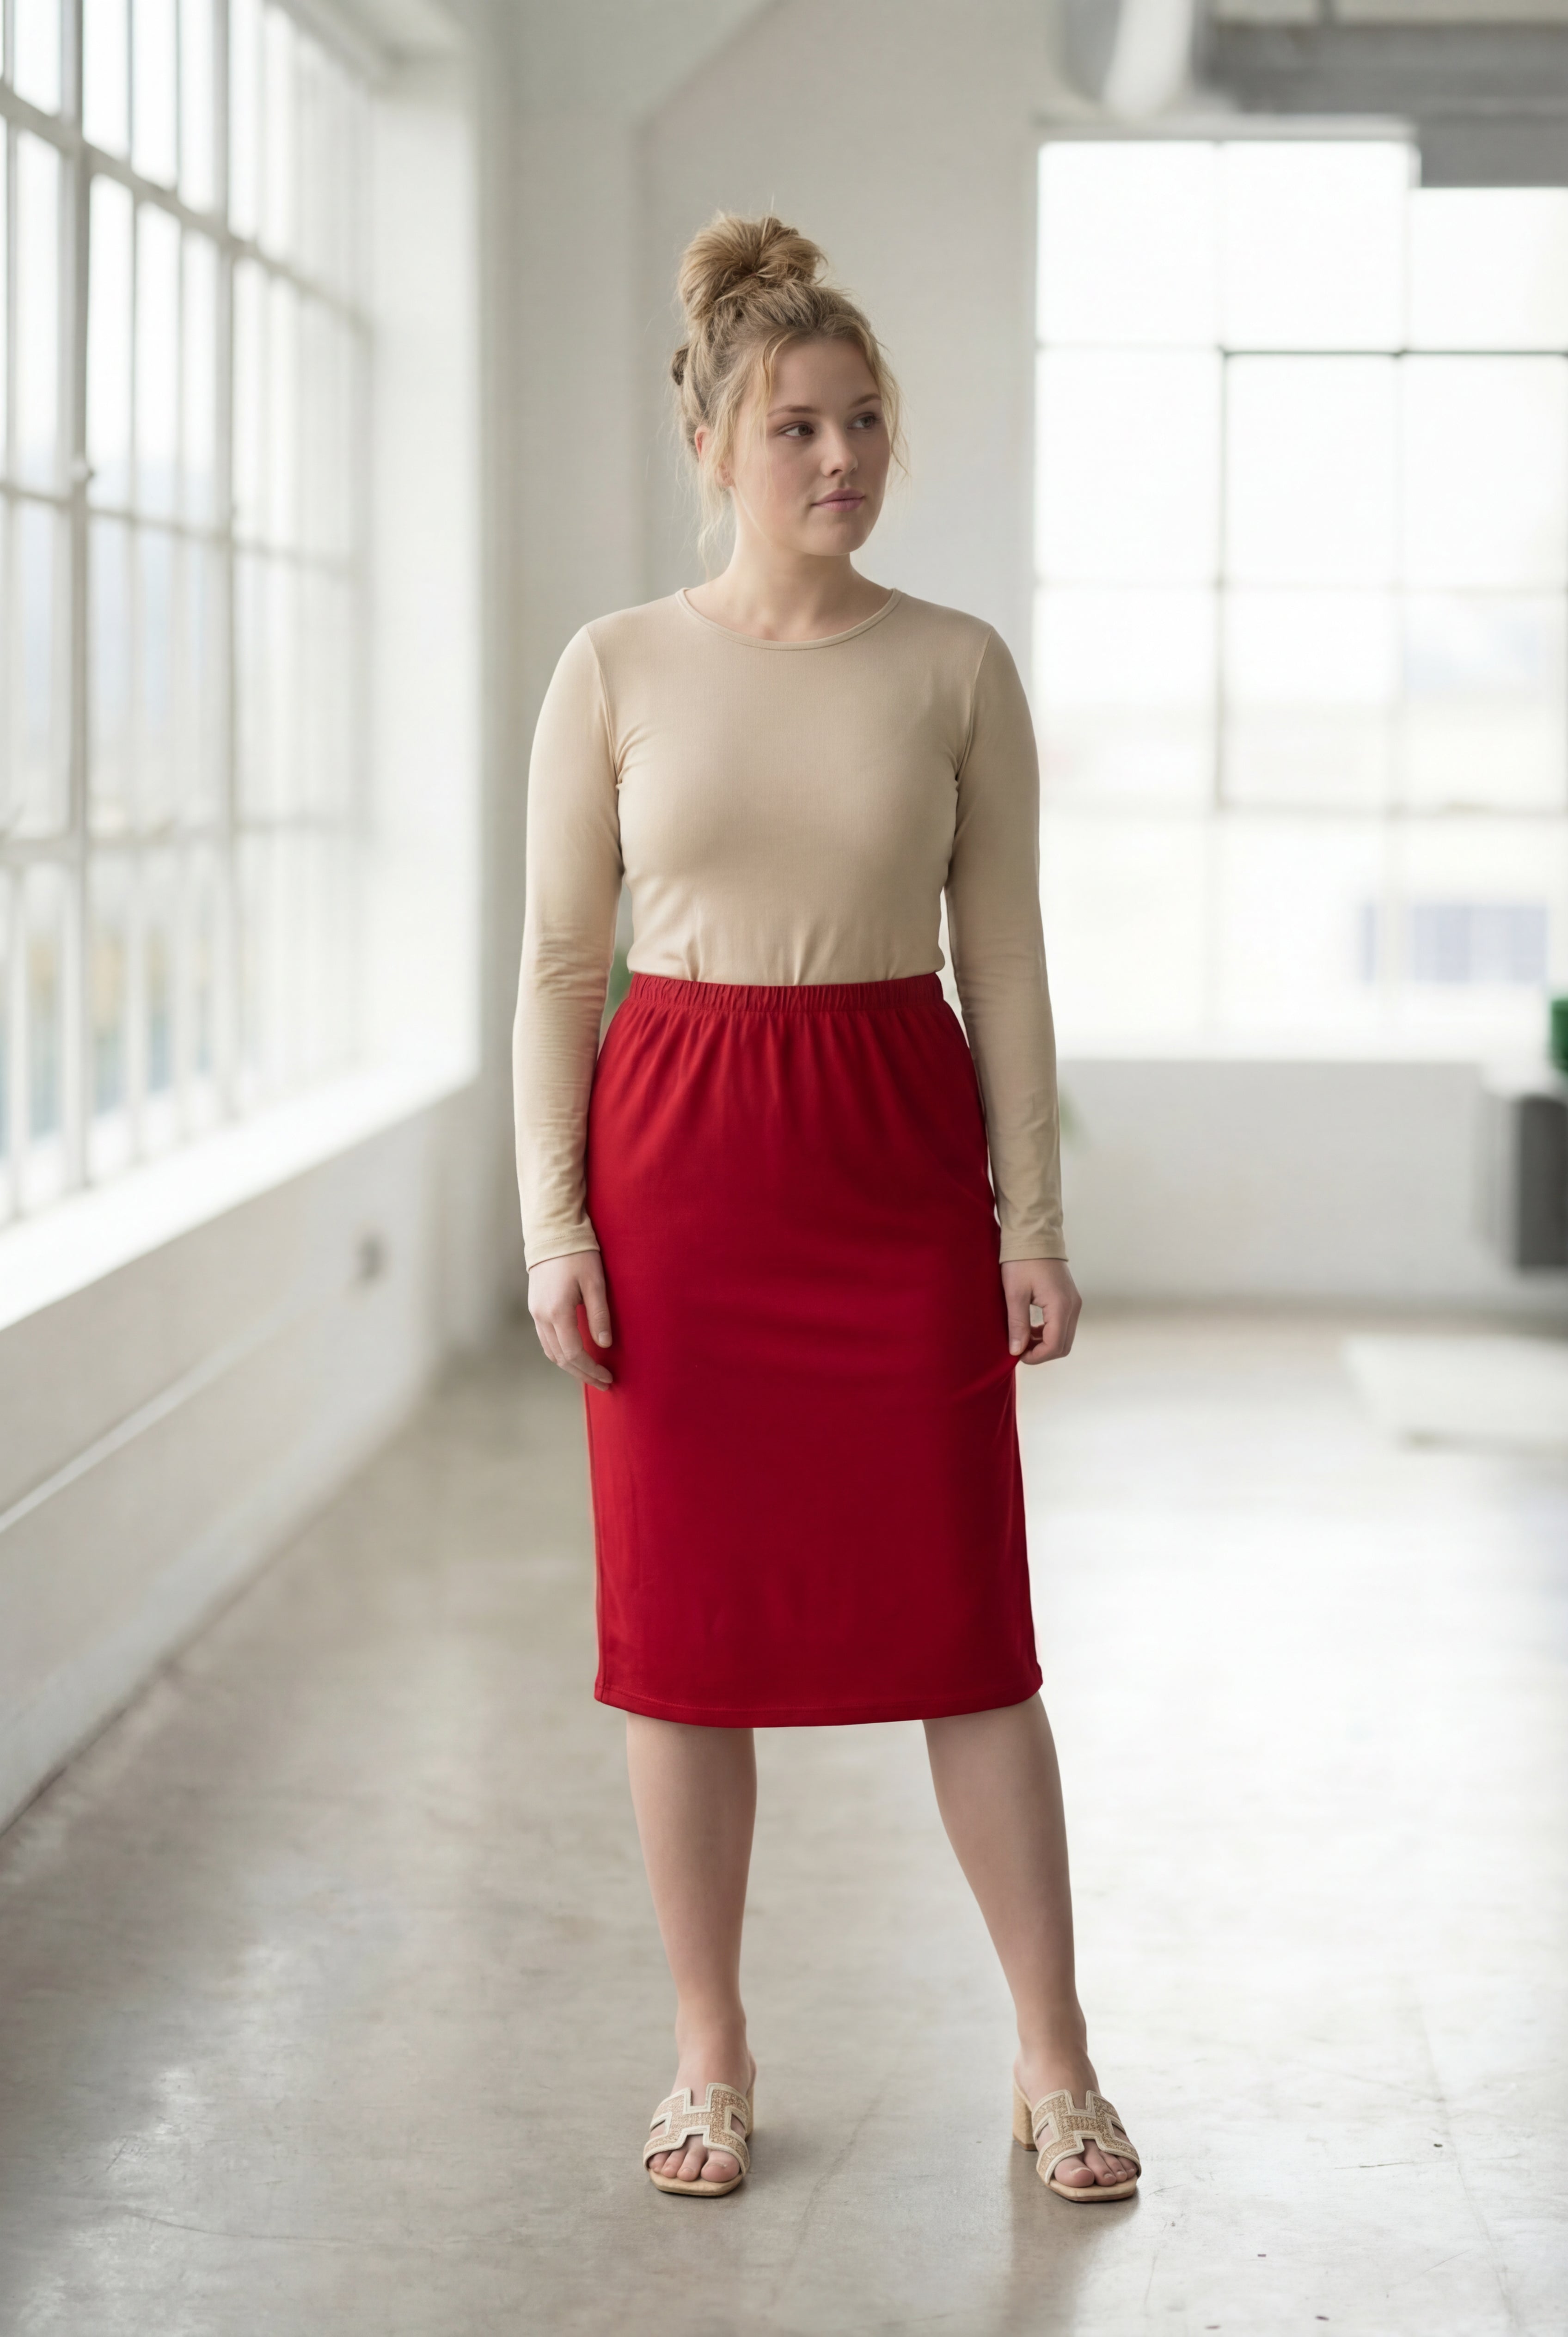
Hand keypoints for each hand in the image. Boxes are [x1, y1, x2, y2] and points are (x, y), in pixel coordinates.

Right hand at [528, 1250, 613, 1389]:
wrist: (552, 1233)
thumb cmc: (578, 1254)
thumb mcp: (595, 1282)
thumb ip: (599, 1314)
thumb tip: (604, 1344)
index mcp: (557, 1311)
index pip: (573, 1353)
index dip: (591, 1369)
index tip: (608, 1378)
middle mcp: (542, 1316)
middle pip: (560, 1358)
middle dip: (582, 1373)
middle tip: (603, 1383)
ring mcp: (535, 1312)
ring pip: (551, 1351)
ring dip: (571, 1365)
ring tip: (591, 1373)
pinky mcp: (535, 1307)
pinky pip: (546, 1339)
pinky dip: (561, 1352)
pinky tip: (575, 1354)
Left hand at [1001, 1257, 1079, 1365]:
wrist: (1034, 1235)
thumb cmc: (1022, 1260)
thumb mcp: (1015, 1293)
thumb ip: (1017, 1324)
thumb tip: (1016, 1351)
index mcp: (1060, 1305)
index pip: (1054, 1345)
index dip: (1036, 1357)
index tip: (1017, 1355)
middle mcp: (1073, 1306)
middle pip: (1063, 1345)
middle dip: (1042, 1353)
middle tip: (1019, 1349)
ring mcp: (1073, 1302)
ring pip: (1064, 1336)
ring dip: (1045, 1343)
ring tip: (1023, 1338)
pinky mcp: (1069, 1298)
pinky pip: (1063, 1324)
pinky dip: (1049, 1332)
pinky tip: (1031, 1328)